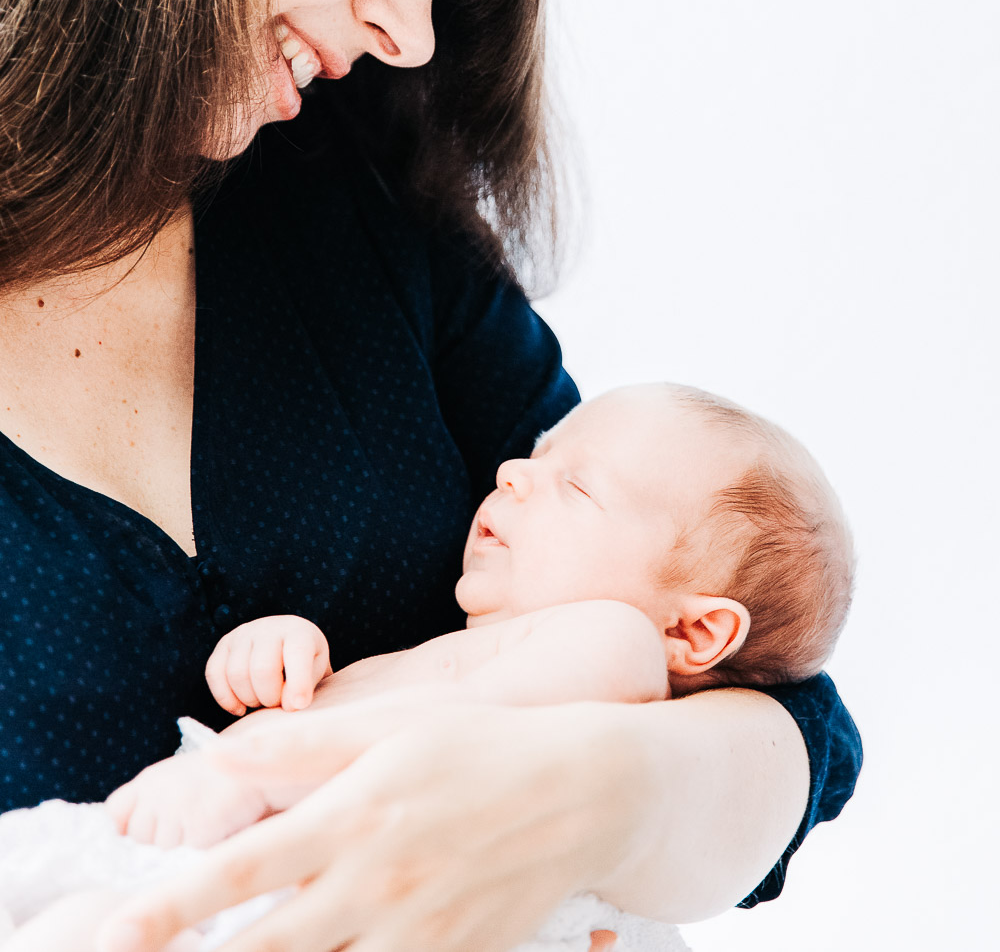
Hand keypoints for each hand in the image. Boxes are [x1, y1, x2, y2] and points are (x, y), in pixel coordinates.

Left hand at [94, 702, 650, 951]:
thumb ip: (305, 748)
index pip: (242, 869)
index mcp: (352, 816)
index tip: (117, 932)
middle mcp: (374, 883)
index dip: (172, 907)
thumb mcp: (394, 726)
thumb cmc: (481, 747)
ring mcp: (414, 934)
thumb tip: (222, 755)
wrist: (583, 792)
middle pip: (266, 951)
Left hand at [104, 750, 269, 849]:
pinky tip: (220, 830)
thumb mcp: (177, 782)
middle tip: (188, 826)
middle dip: (157, 843)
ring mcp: (175, 809)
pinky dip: (204, 852)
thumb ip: (151, 805)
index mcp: (149, 780)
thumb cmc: (220, 779)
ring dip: (181, 851)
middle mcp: (156, 792)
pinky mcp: (197, 829)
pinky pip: (189, 860)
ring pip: (162, 853)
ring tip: (207, 825)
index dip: (119, 831)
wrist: (262, 763)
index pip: (113, 813)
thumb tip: (126, 843)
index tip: (133, 842)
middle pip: (137, 840)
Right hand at [206, 615, 331, 714]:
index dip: (299, 682)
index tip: (300, 705)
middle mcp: (269, 627)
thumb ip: (305, 688)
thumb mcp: (315, 673)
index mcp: (299, 632)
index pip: (297, 653)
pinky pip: (214, 673)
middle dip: (270, 697)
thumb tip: (288, 705)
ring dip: (249, 699)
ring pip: (236, 674)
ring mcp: (243, 633)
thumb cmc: (304, 663)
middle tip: (277, 703)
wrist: (286, 643)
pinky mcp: (224, 644)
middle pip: (262, 670)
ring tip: (262, 701)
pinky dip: (225, 698)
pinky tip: (240, 708)